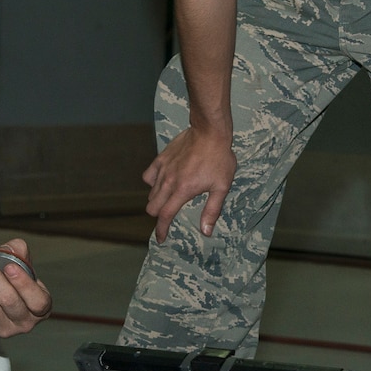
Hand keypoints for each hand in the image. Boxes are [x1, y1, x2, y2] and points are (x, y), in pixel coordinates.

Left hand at [0, 239, 53, 337]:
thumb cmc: (9, 278)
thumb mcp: (19, 263)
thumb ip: (19, 251)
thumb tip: (9, 249)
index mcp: (40, 308)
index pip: (38, 302)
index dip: (24, 285)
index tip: (9, 266)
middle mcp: (23, 323)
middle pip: (7, 299)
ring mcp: (0, 329)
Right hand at [142, 127, 236, 242]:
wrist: (210, 132)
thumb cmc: (219, 159)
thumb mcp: (221, 187)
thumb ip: (212, 210)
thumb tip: (206, 231)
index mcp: (183, 191)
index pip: (165, 216)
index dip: (161, 230)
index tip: (161, 239)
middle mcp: (169, 182)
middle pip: (152, 207)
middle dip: (158, 216)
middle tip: (168, 217)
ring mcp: (163, 170)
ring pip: (150, 193)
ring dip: (157, 201)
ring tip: (168, 200)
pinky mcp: (160, 159)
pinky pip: (148, 176)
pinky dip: (152, 183)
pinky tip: (162, 182)